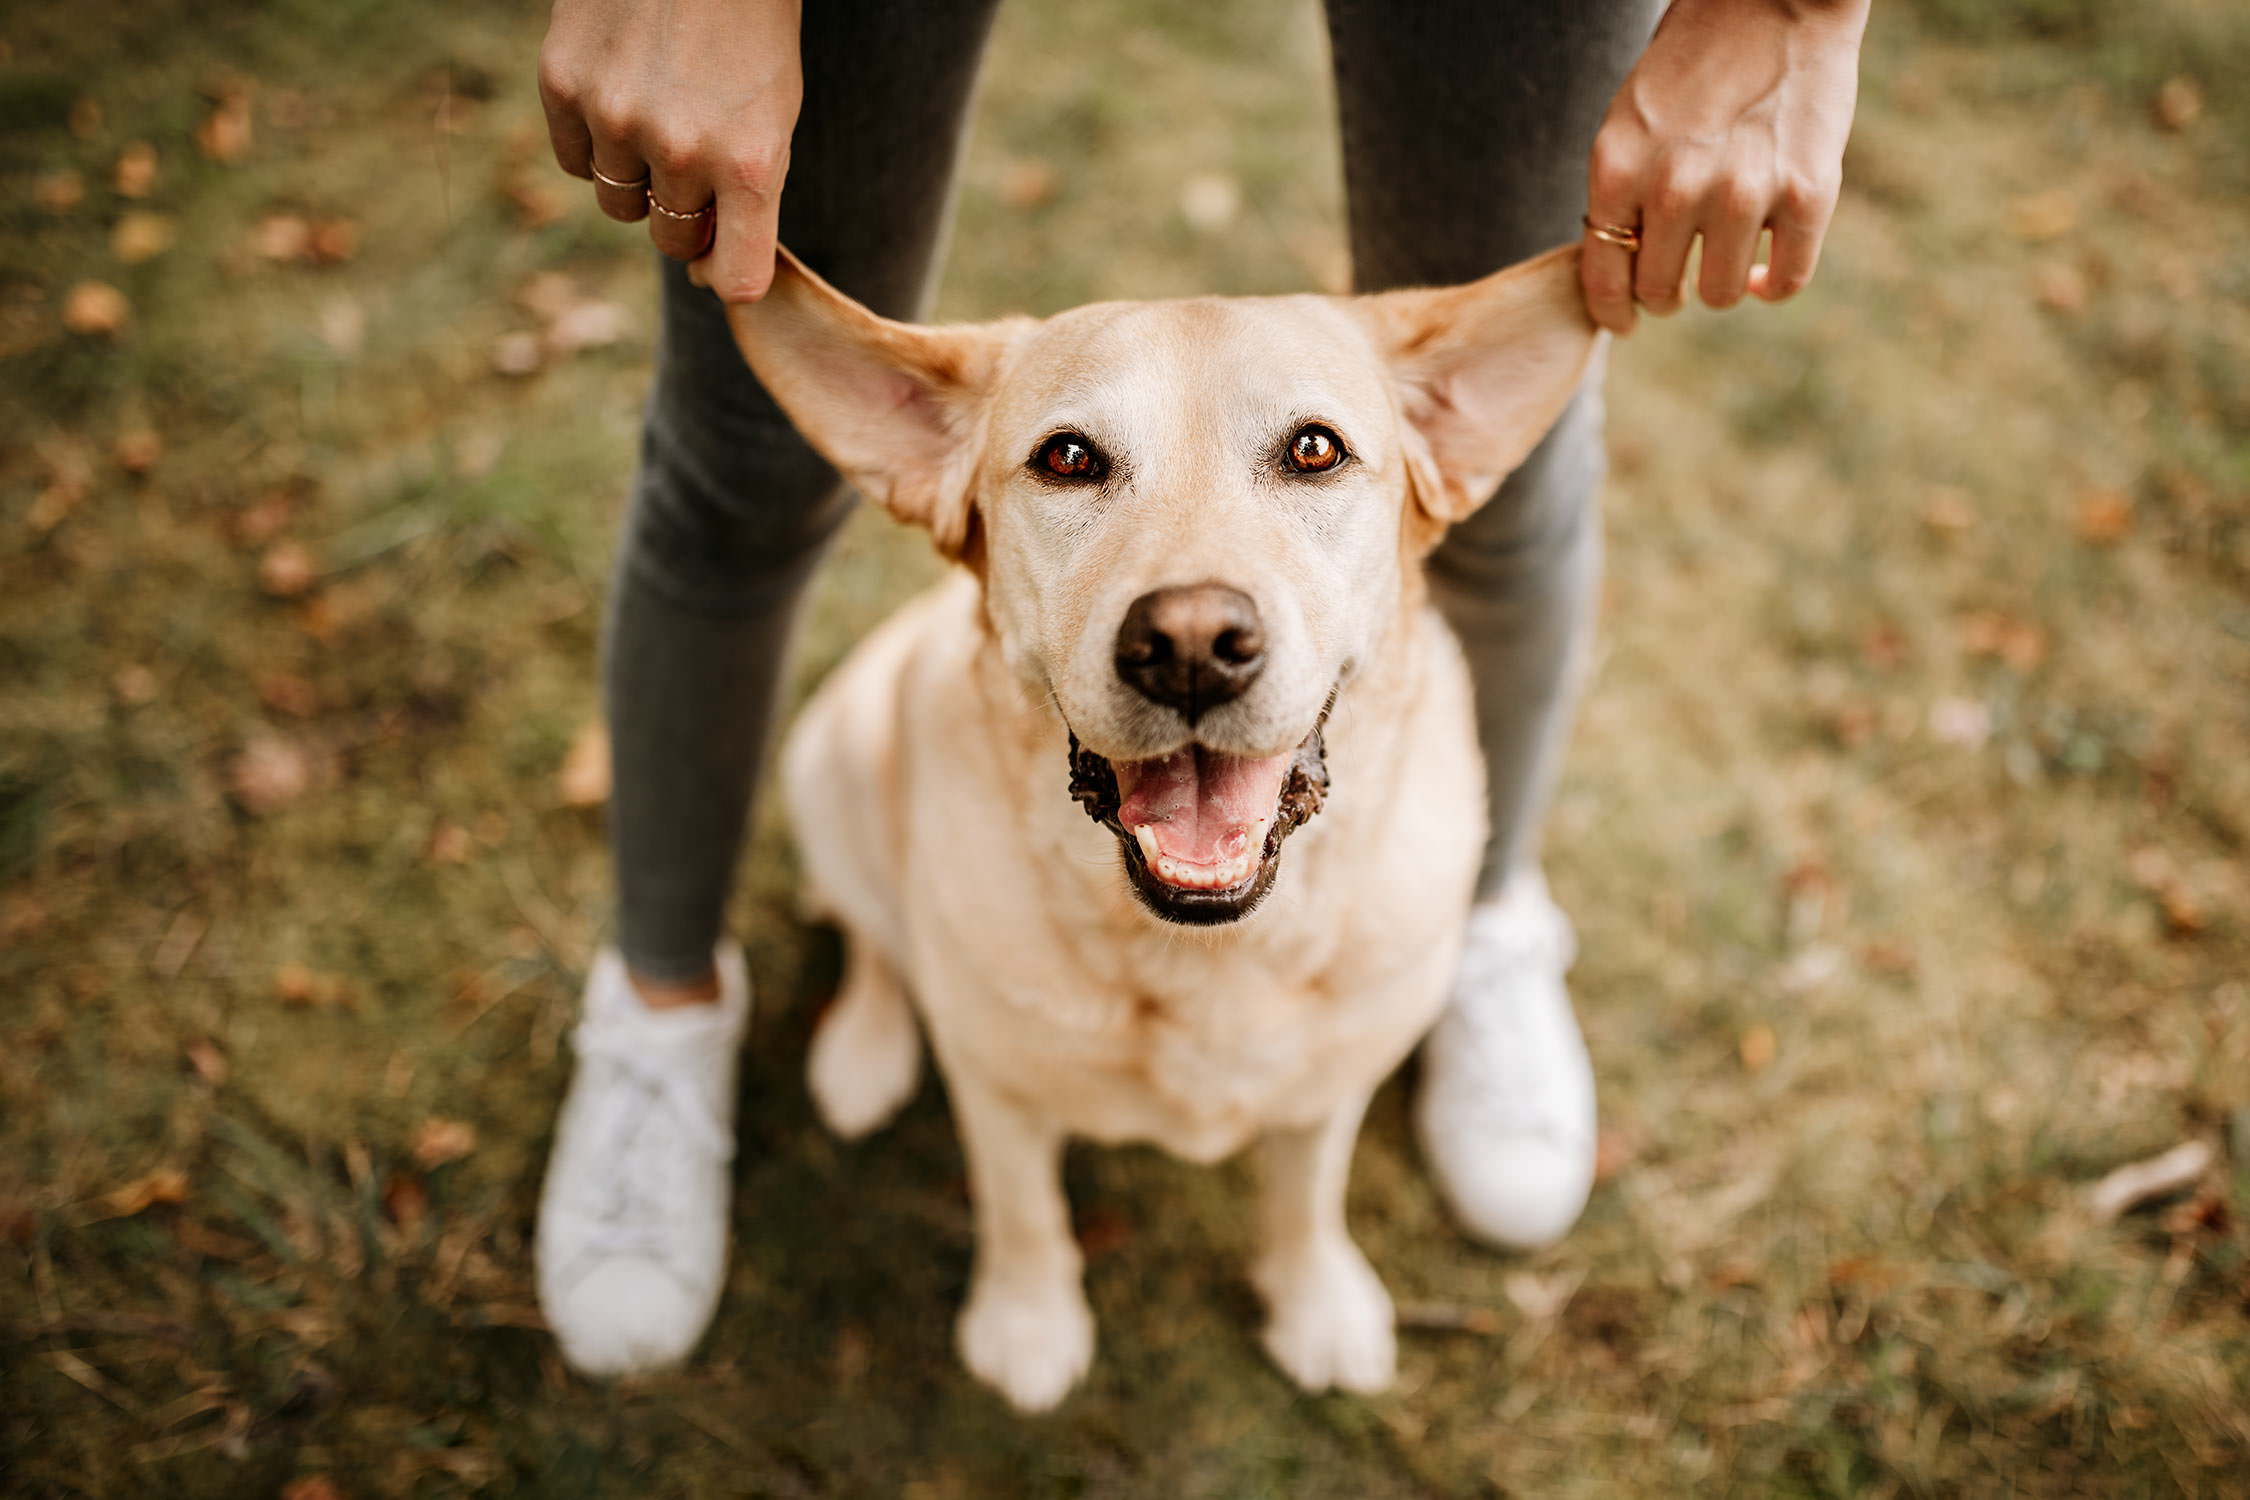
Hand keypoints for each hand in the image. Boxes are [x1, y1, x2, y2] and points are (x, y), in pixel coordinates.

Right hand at [537, 0, 802, 302]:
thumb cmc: (748, 29)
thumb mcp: (774, 113)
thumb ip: (748, 195)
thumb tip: (707, 272)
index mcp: (750, 161)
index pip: (737, 277)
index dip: (731, 272)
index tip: (729, 256)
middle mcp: (681, 151)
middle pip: (676, 243)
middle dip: (689, 217)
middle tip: (699, 160)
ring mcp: (616, 119)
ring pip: (621, 206)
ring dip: (641, 179)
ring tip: (661, 116)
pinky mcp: (562, 86)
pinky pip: (576, 163)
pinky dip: (597, 143)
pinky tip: (619, 94)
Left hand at [1580, 0, 1867, 333]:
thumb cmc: (1696, 61)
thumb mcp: (1631, 122)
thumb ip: (1622, 193)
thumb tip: (1620, 273)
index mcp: (1618, 168)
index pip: (1602, 277)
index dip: (1613, 312)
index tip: (1625, 322)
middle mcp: (1674, 188)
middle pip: (1658, 292)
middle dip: (1665, 294)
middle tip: (1677, 277)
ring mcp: (1742, 194)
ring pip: (1718, 294)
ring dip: (1718, 285)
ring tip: (1723, 255)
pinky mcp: (1807, 195)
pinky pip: (1784, 281)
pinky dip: (1769, 284)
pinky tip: (1761, 267)